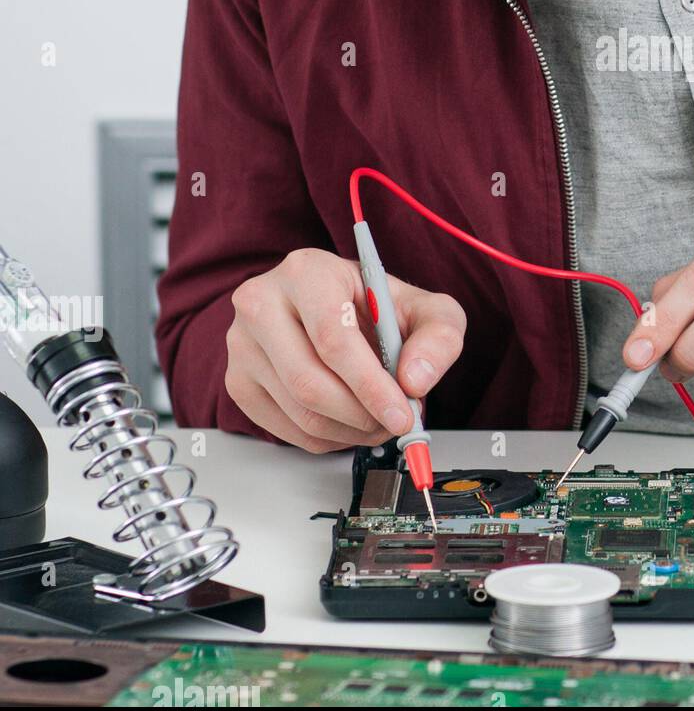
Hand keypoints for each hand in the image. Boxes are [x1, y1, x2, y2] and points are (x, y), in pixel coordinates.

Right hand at [224, 247, 465, 451]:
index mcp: (307, 272)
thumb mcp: (426, 310)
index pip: (332, 337)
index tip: (402, 412)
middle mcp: (262, 302)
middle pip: (309, 381)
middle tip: (395, 422)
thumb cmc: (378, 307)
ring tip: (379, 421)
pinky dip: (328, 439)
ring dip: (350, 431)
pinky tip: (350, 423)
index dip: (370, 384)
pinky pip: (285, 430)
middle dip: (362, 414)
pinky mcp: (238, 382)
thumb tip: (415, 380)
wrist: (341, 310)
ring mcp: (242, 345)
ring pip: (298, 411)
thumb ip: (438, 337)